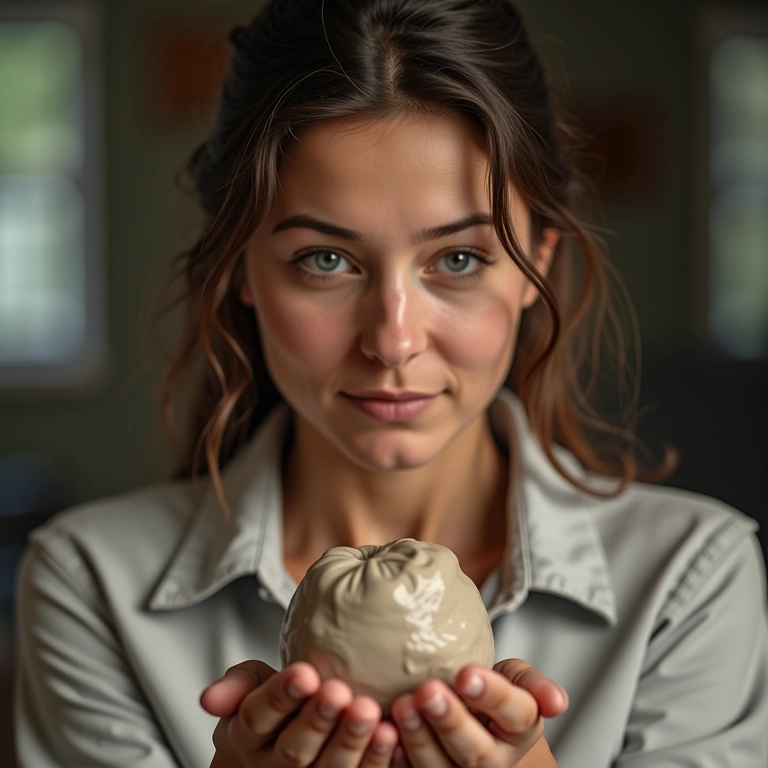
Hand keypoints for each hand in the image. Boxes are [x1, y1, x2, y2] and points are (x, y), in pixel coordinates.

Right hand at [200, 660, 398, 767]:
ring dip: (349, 743)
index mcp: (244, 736)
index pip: (256, 717)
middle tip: (338, 691)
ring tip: (367, 712)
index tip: (304, 673)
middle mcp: (270, 767)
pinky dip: (375, 761)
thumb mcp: (249, 688)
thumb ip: (237, 685)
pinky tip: (389, 734)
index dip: (280, 696)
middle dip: (317, 720)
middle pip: (292, 750)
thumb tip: (208, 697)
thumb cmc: (272, 707)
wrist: (279, 748)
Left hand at [389, 659, 566, 767]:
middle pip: (475, 750)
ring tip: (403, 706)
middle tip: (428, 691)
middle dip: (450, 720)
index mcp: (521, 729)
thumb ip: (533, 684)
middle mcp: (494, 761)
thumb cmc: (491, 691)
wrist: (474, 717)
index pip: (515, 714)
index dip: (492, 696)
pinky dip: (397, 757)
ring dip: (419, 739)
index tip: (466, 674)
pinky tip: (384, 734)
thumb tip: (557, 702)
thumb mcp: (516, 679)